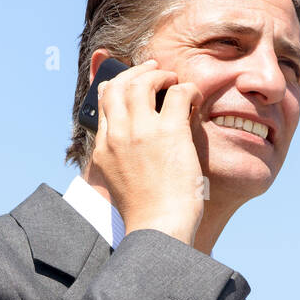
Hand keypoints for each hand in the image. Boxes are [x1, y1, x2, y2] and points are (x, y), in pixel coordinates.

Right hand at [89, 60, 205, 246]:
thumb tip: (133, 144)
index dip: (119, 84)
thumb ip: (121, 158)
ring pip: (144, 82)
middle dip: (137, 72)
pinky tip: (195, 97)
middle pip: (120, 85)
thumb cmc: (147, 213)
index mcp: (104, 149)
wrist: (158, 228)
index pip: (104, 102)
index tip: (133, 83)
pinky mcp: (169, 132)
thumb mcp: (120, 182)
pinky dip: (189, 89)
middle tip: (156, 72)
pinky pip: (180, 93)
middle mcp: (118, 135)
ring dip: (161, 76)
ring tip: (174, 81)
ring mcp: (142, 132)